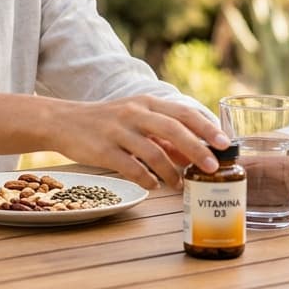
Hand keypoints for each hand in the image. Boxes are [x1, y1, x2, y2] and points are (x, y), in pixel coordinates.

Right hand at [52, 96, 228, 190]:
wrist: (63, 121)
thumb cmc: (106, 122)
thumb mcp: (136, 120)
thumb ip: (164, 135)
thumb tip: (194, 153)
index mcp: (146, 103)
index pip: (183, 112)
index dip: (206, 127)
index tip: (225, 143)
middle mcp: (134, 113)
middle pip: (173, 129)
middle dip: (197, 149)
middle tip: (213, 167)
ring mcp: (118, 131)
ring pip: (153, 151)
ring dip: (171, 171)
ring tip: (180, 185)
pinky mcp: (103, 149)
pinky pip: (131, 167)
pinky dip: (146, 179)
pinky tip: (153, 185)